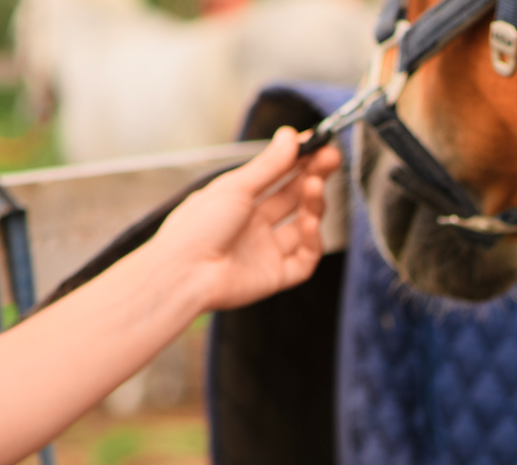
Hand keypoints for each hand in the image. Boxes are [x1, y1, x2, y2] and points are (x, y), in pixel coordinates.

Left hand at [150, 126, 341, 310]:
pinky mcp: (277, 275)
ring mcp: (266, 251)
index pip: (276, 176)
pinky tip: (309, 223)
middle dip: (313, 176)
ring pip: (303, 226)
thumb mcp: (235, 187)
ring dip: (313, 204)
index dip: (298, 160)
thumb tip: (290, 137)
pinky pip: (305, 258)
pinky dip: (312, 240)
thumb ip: (268, 165)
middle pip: (293, 198)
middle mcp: (253, 225)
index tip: (317, 144)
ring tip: (315, 185)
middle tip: (331, 158)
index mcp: (237, 202)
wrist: (185, 273)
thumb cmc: (196, 229)